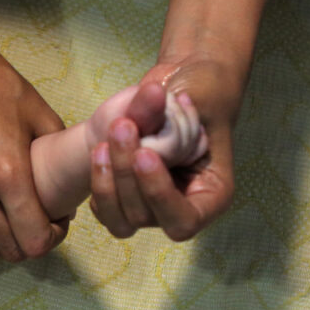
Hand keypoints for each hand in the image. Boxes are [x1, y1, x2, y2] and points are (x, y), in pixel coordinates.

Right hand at [0, 43, 67, 259]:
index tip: (58, 222)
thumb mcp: (43, 117)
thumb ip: (58, 157)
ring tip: (11, 226)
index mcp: (9, 174)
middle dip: (31, 244)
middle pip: (8, 249)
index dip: (52, 239)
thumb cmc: (0, 88)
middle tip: (39, 224)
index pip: (33, 239)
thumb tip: (69, 186)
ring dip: (0, 246)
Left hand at [89, 56, 243, 239]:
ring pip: (121, 220)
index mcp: (210, 194)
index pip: (185, 219)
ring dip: (107, 183)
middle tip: (121, 127)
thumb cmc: (201, 94)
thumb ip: (171, 104)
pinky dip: (99, 183)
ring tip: (104, 141)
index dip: (159, 194)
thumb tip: (152, 92)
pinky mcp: (126, 197)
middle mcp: (180, 207)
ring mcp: (151, 206)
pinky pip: (105, 209)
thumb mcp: (197, 94)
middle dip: (127, 175)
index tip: (145, 153)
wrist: (175, 89)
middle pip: (146, 217)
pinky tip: (99, 151)